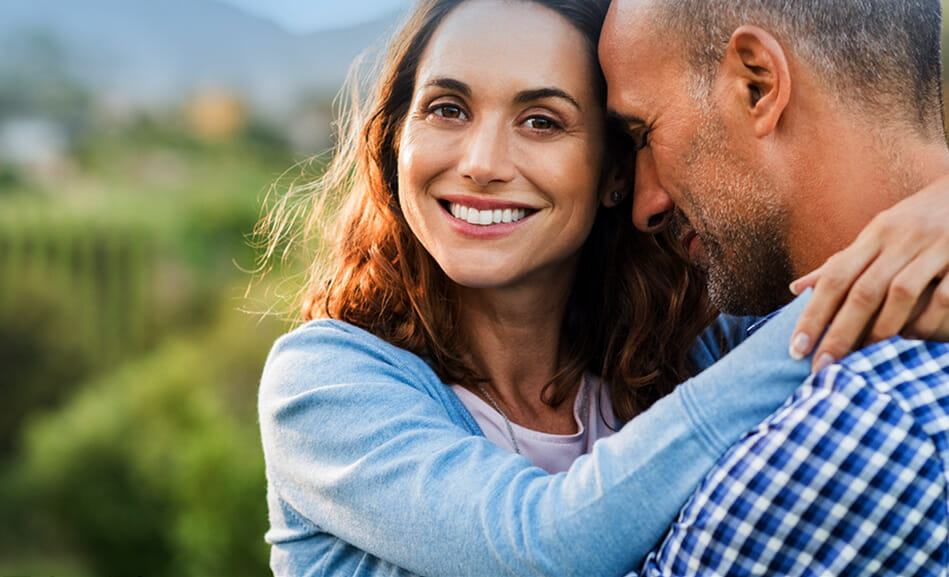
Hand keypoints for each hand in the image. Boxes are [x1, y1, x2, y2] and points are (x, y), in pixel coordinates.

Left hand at [788, 174, 948, 371]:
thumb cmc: (919, 220)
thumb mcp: (879, 234)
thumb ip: (842, 264)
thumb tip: (796, 289)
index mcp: (876, 233)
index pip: (835, 278)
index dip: (813, 315)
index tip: (795, 350)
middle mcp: (902, 238)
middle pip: (863, 290)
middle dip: (839, 333)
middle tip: (822, 368)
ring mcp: (937, 246)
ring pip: (901, 293)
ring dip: (880, 330)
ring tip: (863, 360)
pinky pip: (944, 296)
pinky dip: (925, 321)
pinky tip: (910, 340)